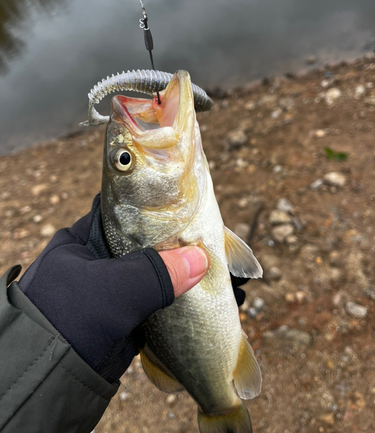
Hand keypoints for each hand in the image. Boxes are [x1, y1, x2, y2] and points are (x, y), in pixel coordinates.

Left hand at [18, 194, 207, 382]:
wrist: (47, 381)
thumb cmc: (70, 319)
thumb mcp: (114, 289)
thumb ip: (157, 273)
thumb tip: (201, 260)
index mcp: (84, 239)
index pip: (127, 215)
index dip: (159, 213)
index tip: (192, 213)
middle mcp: (97, 261)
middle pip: (146, 246)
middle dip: (180, 248)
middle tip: (214, 243)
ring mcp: (111, 290)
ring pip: (154, 276)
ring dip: (183, 278)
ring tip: (222, 274)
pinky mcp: (122, 317)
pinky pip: (156, 304)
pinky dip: (179, 303)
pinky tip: (207, 302)